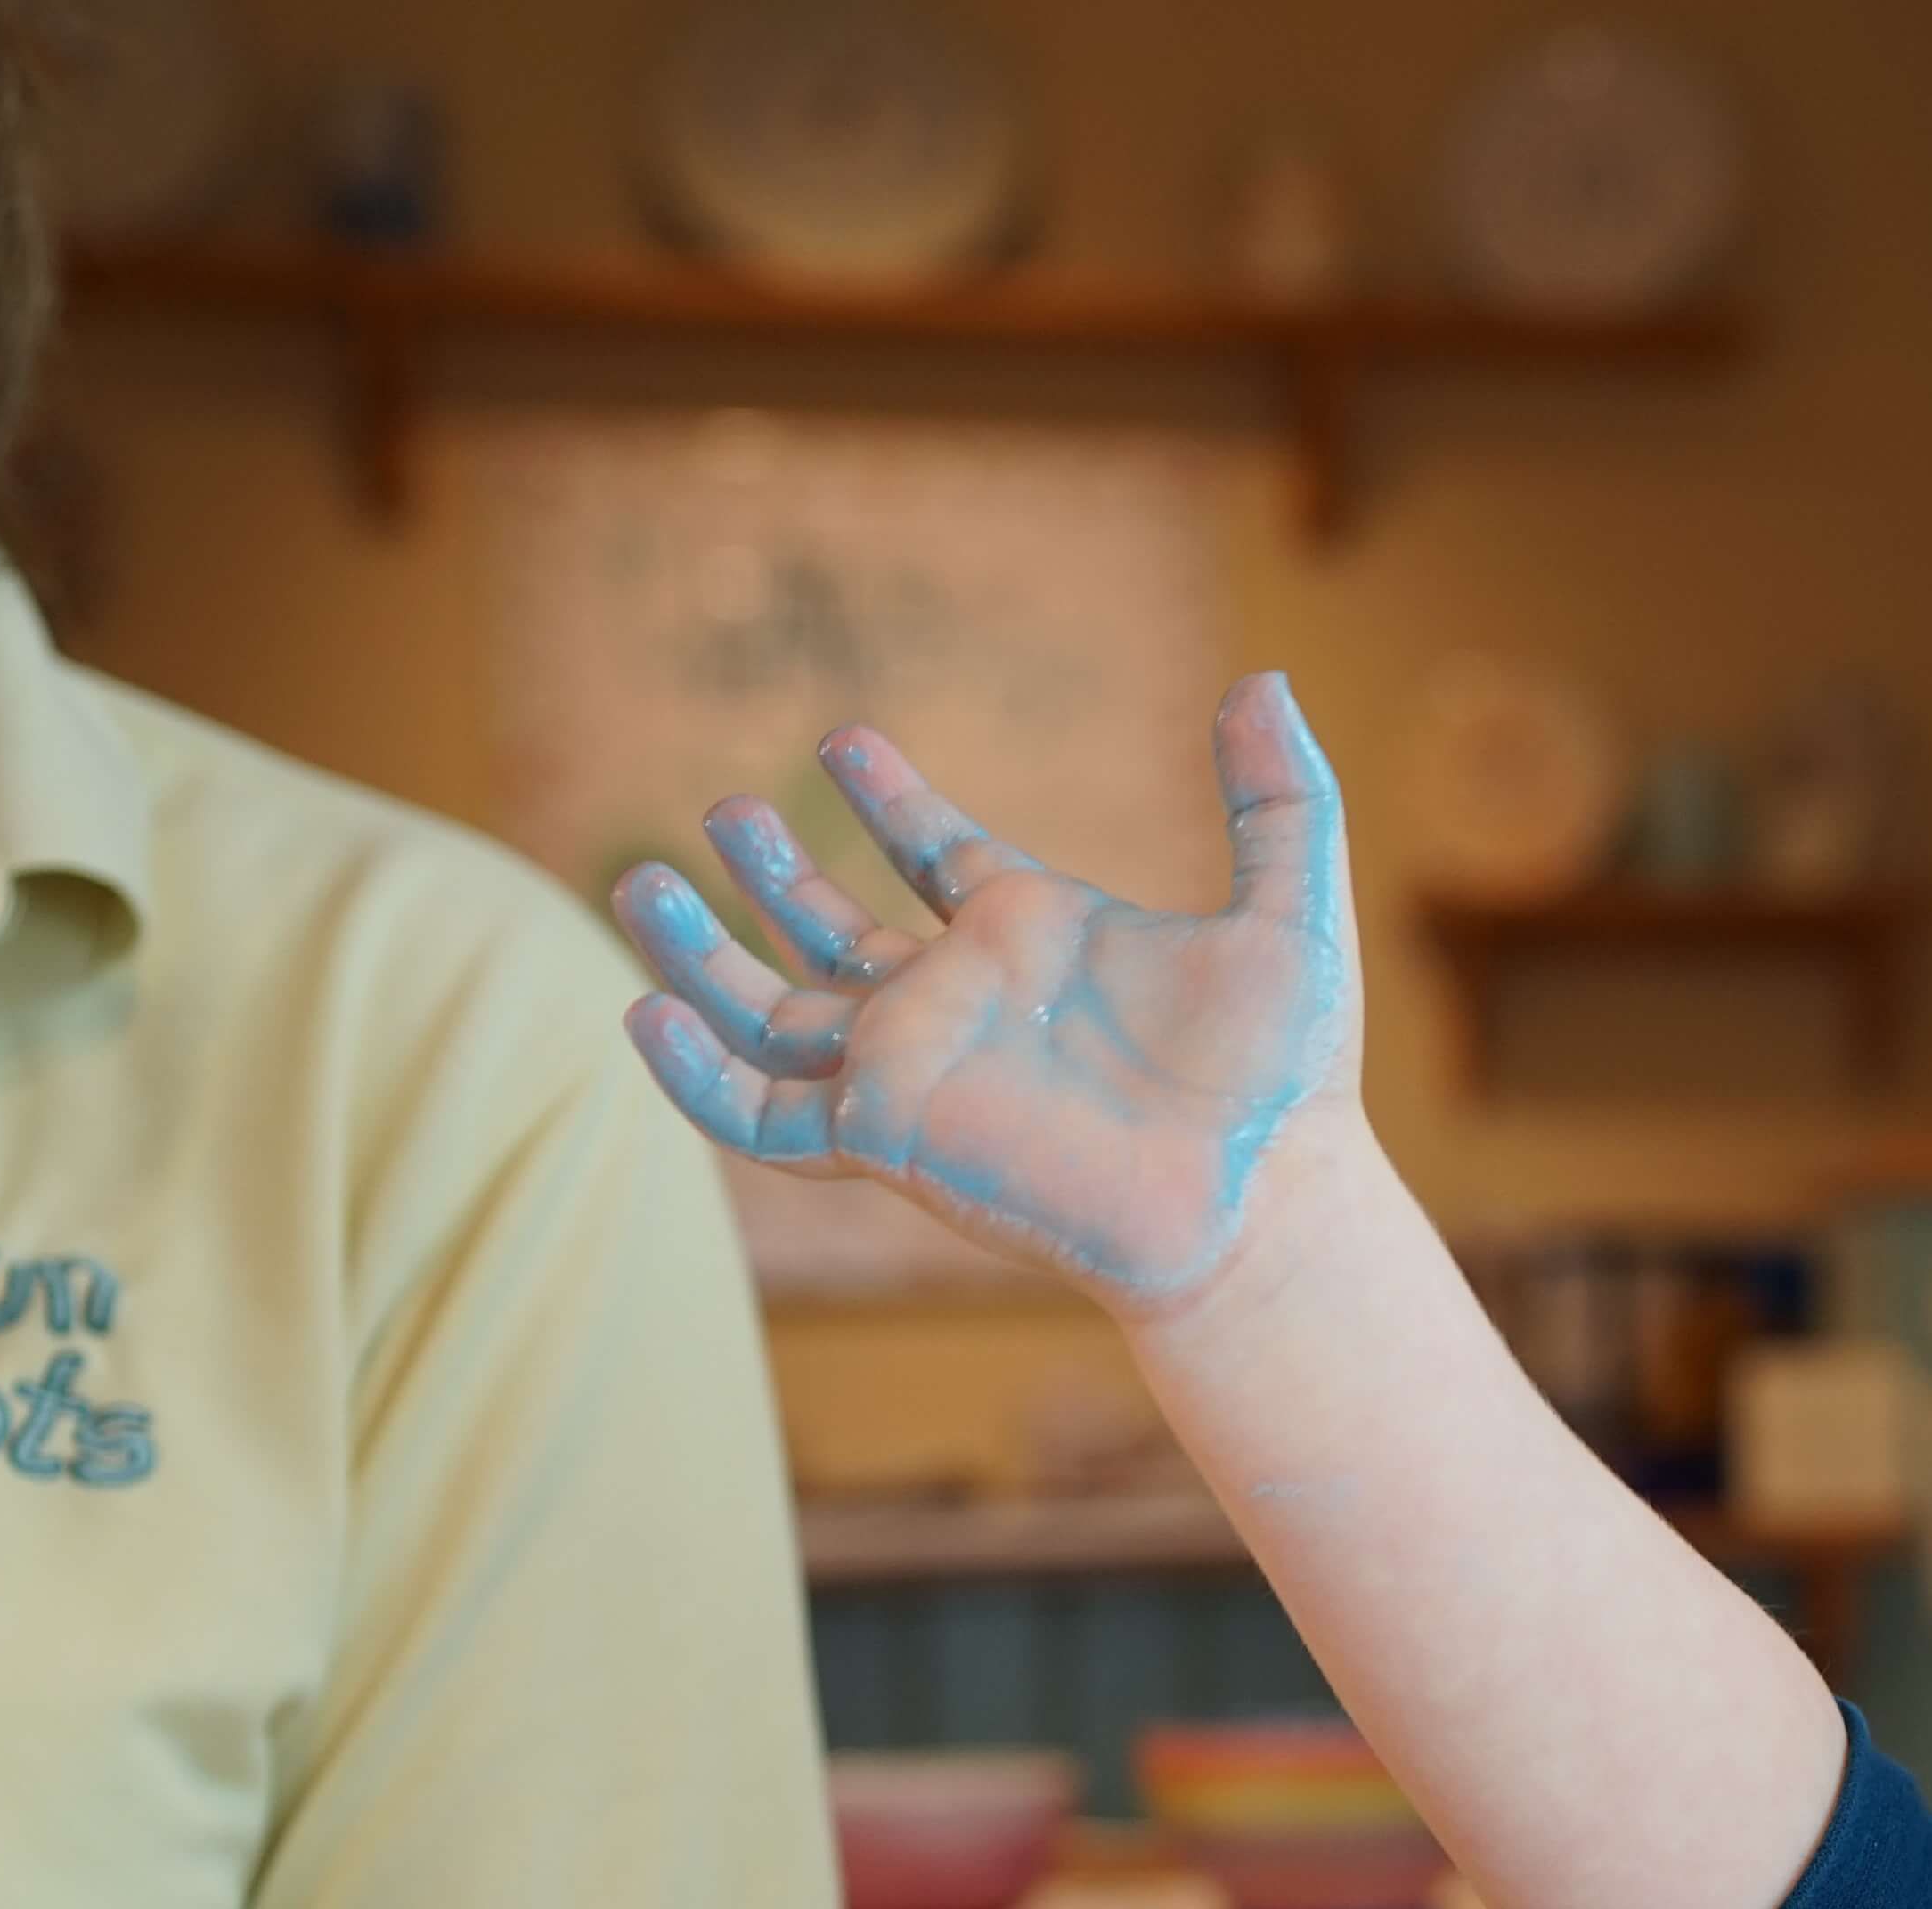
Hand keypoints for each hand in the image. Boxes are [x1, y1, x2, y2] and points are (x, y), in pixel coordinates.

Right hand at [617, 674, 1361, 1308]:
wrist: (1263, 1203)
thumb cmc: (1283, 1084)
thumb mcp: (1290, 913)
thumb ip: (1277, 799)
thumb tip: (1268, 683)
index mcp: (1037, 939)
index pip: (938, 856)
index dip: (891, 800)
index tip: (845, 739)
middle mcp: (963, 1002)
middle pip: (836, 934)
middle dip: (776, 875)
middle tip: (725, 810)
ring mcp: (917, 1069)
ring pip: (776, 1014)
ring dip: (704, 957)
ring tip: (642, 882)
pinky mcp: (889, 1135)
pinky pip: (763, 1112)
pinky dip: (696, 1075)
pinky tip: (644, 1017)